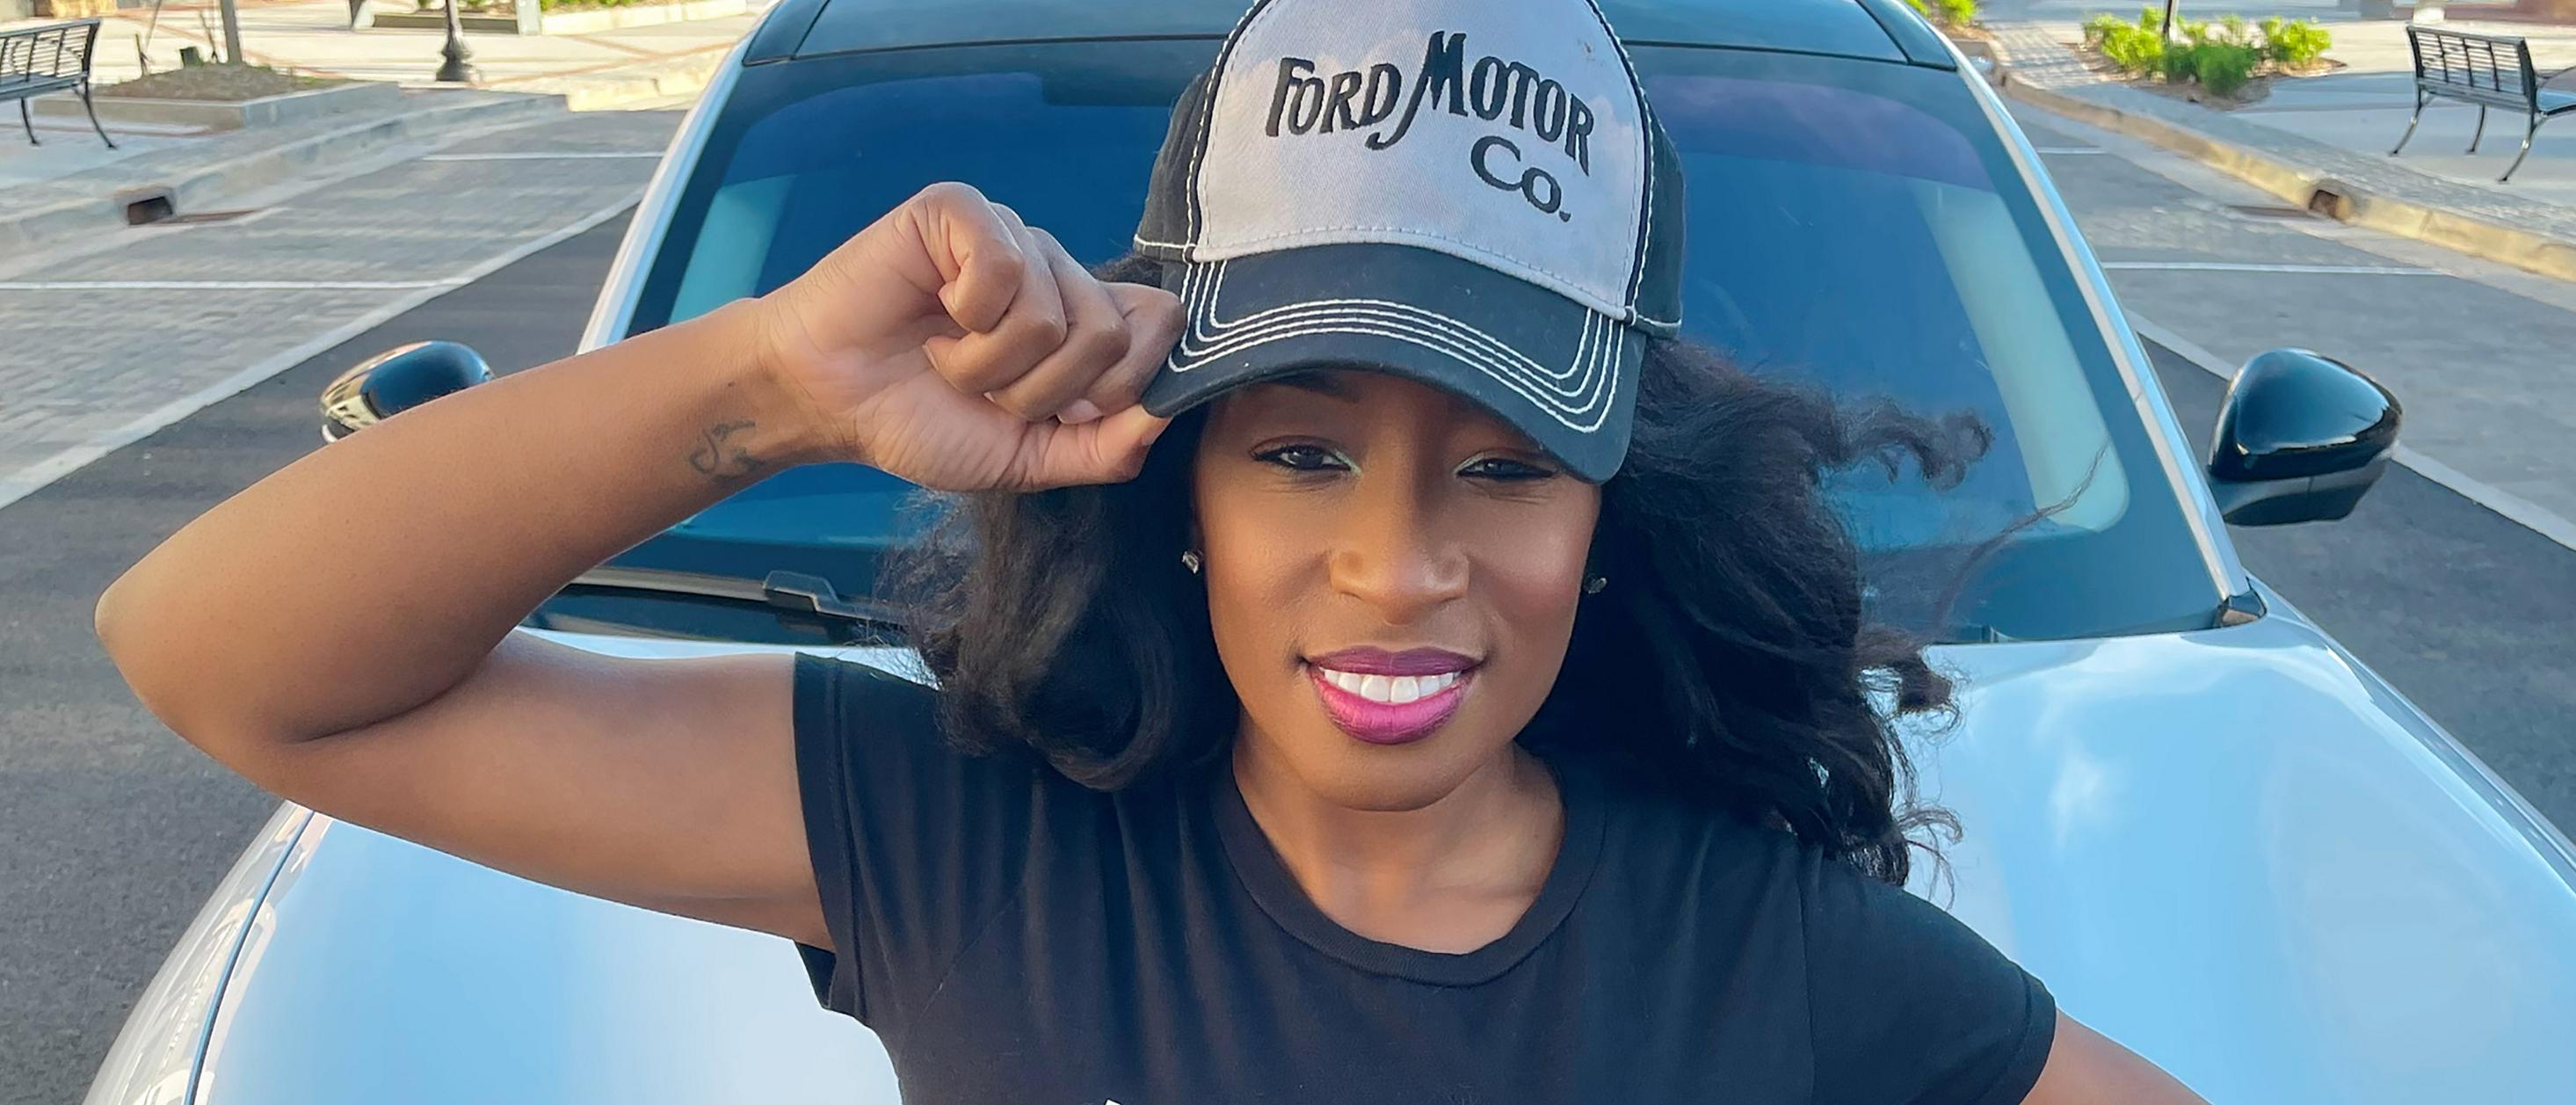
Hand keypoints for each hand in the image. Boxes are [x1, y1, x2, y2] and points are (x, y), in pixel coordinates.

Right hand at [750, 182, 1184, 491]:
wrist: (828, 401)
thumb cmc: (922, 421)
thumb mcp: (1028, 459)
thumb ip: (1105, 449)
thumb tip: (1165, 415)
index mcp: (1082, 319)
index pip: (1162, 323)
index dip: (1127, 382)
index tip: (1064, 412)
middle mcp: (1057, 271)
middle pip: (1110, 334)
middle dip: (1040, 392)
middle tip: (983, 388)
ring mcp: (1013, 236)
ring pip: (1052, 315)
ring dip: (988, 365)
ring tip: (946, 356)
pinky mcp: (963, 212)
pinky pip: (1005, 269)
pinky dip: (964, 317)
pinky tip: (932, 313)